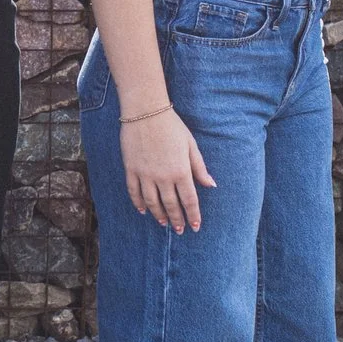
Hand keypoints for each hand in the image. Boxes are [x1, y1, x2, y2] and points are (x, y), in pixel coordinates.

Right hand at [122, 109, 214, 232]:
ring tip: (164, 223)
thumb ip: (200, 167)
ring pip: (152, 202)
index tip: (195, 226)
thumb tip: (211, 185)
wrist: (145, 111)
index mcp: (181, 171)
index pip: (189, 200)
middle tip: (180, 230)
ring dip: (159, 215)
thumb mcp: (191, 145)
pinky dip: (139, 203)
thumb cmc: (172, 126)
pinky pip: (134, 191)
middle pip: (171, 205)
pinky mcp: (131, 169)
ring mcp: (145, 174)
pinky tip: (143, 210)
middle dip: (177, 219)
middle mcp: (163, 177)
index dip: (193, 215)